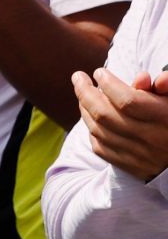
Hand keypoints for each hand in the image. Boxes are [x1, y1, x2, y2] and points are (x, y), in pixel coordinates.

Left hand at [73, 66, 167, 182]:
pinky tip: (90, 117)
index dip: (109, 84)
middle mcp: (150, 138)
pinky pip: (101, 148)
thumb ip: (164, 85)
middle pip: (106, 115)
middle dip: (86, 93)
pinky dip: (92, 130)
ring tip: (82, 93)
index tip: (99, 72)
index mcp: (165, 118)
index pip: (128, 100)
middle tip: (78, 77)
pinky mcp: (131, 166)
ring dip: (85, 109)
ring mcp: (139, 155)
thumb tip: (140, 77)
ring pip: (99, 130)